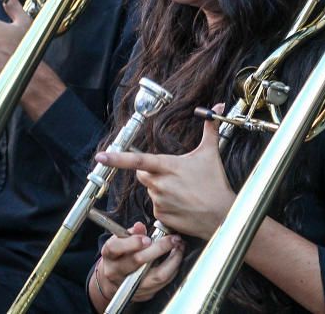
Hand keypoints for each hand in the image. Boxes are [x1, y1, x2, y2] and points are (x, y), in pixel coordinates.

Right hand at [94, 221, 183, 304]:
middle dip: (159, 248)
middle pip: (138, 261)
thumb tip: (140, 227)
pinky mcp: (143, 294)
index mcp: (109, 255)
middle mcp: (117, 272)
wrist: (112, 282)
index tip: (147, 238)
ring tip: (179, 248)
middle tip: (173, 239)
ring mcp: (130, 285)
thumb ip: (130, 234)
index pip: (115, 248)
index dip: (132, 243)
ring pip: (156, 275)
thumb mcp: (118, 242)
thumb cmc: (118, 257)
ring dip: (172, 261)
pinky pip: (162, 284)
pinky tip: (176, 259)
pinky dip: (172, 270)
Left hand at [95, 104, 234, 239]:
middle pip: (142, 174)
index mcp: (168, 166)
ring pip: (150, 191)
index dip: (117, 158)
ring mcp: (159, 201)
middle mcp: (160, 184)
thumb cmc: (216, 183)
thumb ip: (209, 129)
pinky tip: (181, 205)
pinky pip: (155, 207)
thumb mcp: (211, 153)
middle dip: (152, 173)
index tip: (100, 157)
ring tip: (182, 192)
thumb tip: (217, 108)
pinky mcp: (160, 216)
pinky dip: (165, 205)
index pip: (137, 160)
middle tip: (172, 175)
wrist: (223, 216)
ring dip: (160, 190)